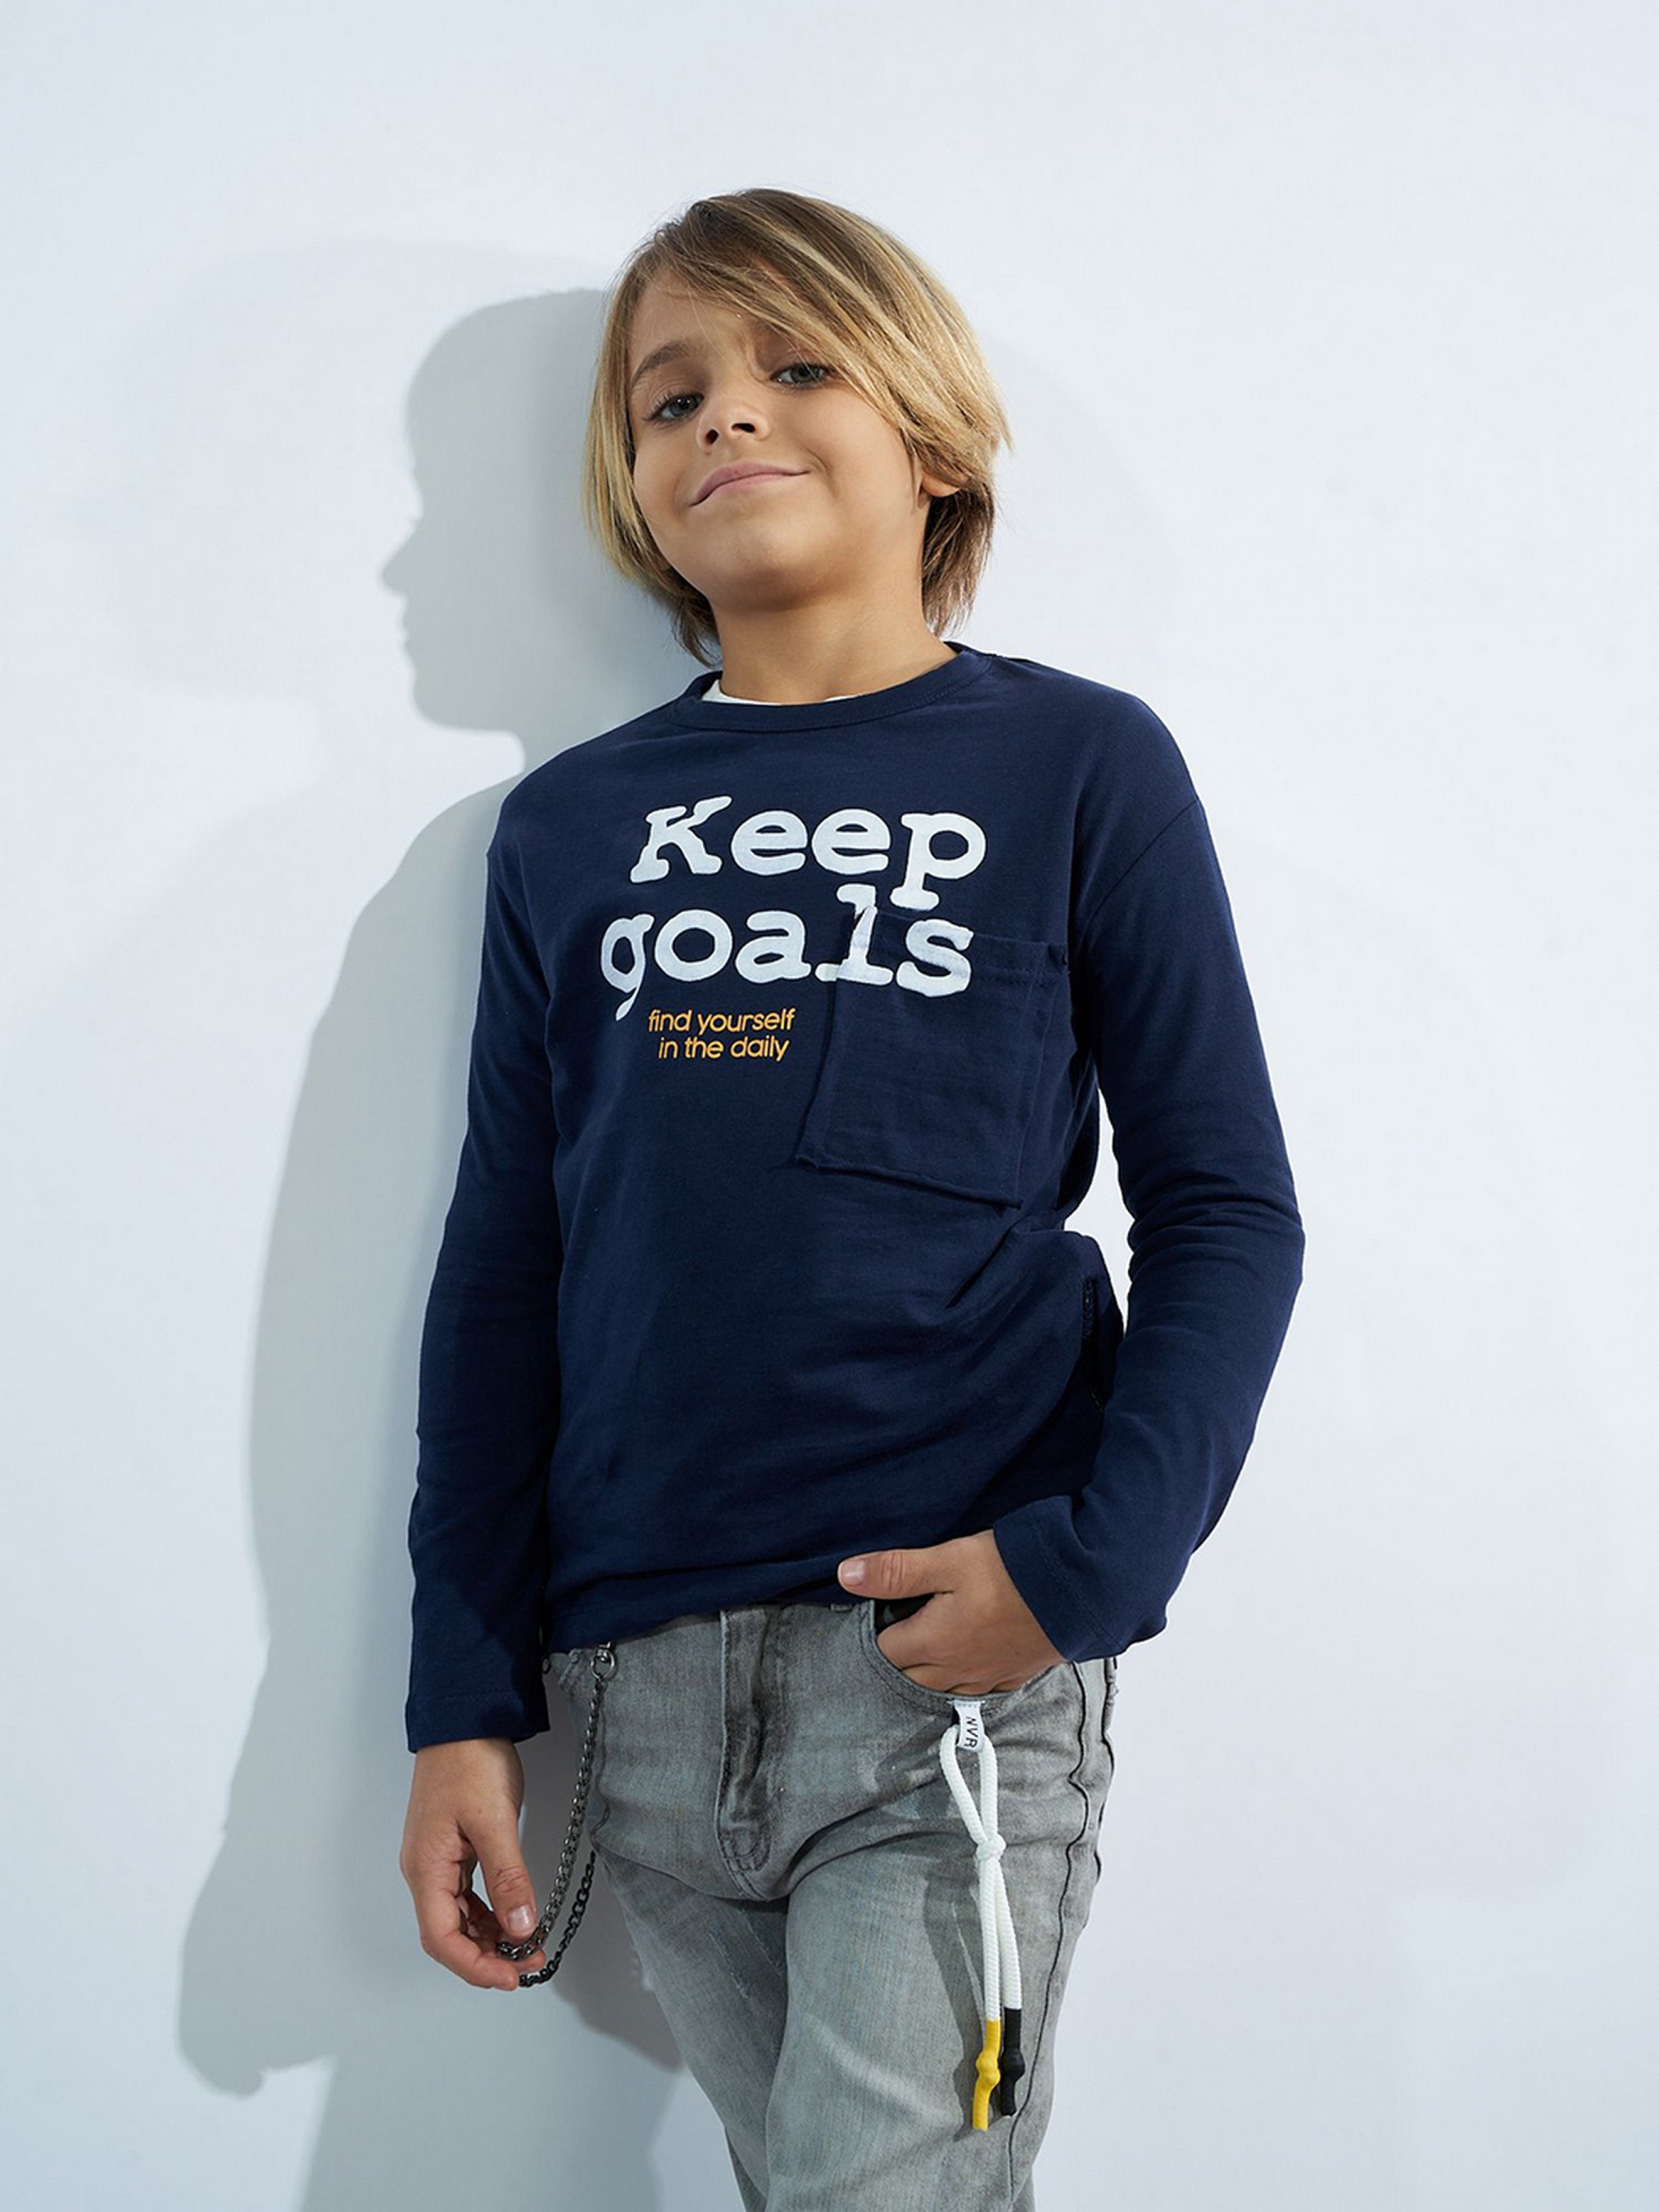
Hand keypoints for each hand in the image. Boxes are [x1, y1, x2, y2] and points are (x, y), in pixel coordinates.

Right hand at [400, 1738, 546, 1989]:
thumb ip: (508, 1877)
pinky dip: (489, 1913)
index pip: (441, 1938)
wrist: (464, 1718)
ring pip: (458, 1917)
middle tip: (527, 1964)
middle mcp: (424, 1870)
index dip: (474, 1966)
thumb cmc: (470, 1761)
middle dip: (486, 1957)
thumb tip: (520, 1927)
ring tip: (528, 1944)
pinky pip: (467, 1896)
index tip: (511, 1977)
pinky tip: (513, 1917)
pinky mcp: (451, 1849)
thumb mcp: (494, 1821)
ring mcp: (437, 1860)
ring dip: (490, 1937)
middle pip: (447, 1934)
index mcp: (426, 1868)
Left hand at [839, 1529, 1065, 1694]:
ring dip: (930, 1670)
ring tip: (928, 1643)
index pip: (885, 1650)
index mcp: (934, 1642)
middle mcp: (957, 1669)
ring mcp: (989, 1676)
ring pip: (943, 1686)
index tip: (879, 1610)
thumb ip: (896, 1571)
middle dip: (898, 1656)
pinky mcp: (1016, 1675)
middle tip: (898, 1625)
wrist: (1080, 1592)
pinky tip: (969, 1659)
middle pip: (910, 1676)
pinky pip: (979, 1688)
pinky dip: (965, 1677)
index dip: (877, 1630)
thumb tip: (845, 1576)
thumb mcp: (948, 1560)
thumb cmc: (1013, 1572)